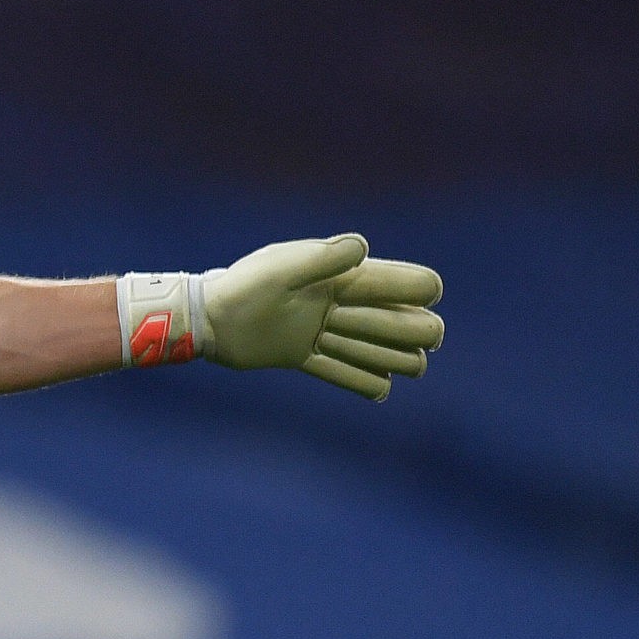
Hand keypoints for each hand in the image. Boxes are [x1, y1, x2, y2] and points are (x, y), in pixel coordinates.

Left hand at [202, 233, 443, 398]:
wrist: (207, 318)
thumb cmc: (244, 287)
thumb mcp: (283, 268)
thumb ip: (322, 259)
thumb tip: (363, 246)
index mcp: (336, 277)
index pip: (390, 281)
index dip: (414, 287)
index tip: (430, 296)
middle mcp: (332, 303)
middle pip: (387, 318)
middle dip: (410, 328)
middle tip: (426, 344)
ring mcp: (317, 331)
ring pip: (366, 347)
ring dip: (391, 356)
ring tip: (416, 368)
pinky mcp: (298, 354)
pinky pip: (336, 371)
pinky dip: (360, 382)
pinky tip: (382, 392)